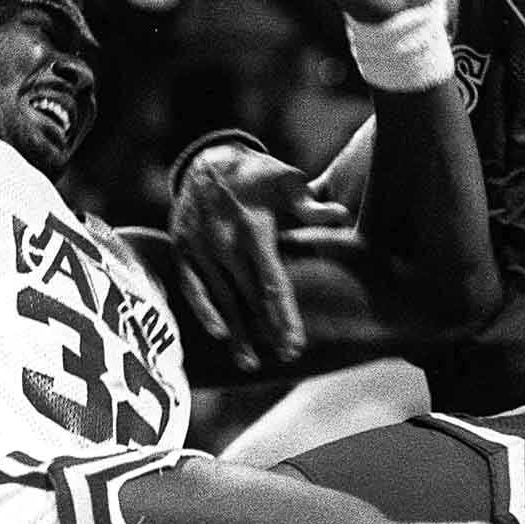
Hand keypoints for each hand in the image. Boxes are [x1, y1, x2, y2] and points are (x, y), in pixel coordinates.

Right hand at [168, 143, 351, 370]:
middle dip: (268, 331)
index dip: (284, 316)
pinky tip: (218, 334)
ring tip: (251, 362)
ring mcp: (200, 248)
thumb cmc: (258, 175)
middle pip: (249, 298)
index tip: (296, 344)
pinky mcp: (182, 250)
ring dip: (237, 333)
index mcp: (253, 229)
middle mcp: (224, 242)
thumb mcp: (286, 181)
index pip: (272, 283)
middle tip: (286, 357)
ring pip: (222, 299)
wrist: (208, 160)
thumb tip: (342, 216)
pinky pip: (192, 288)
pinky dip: (203, 312)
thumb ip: (311, 205)